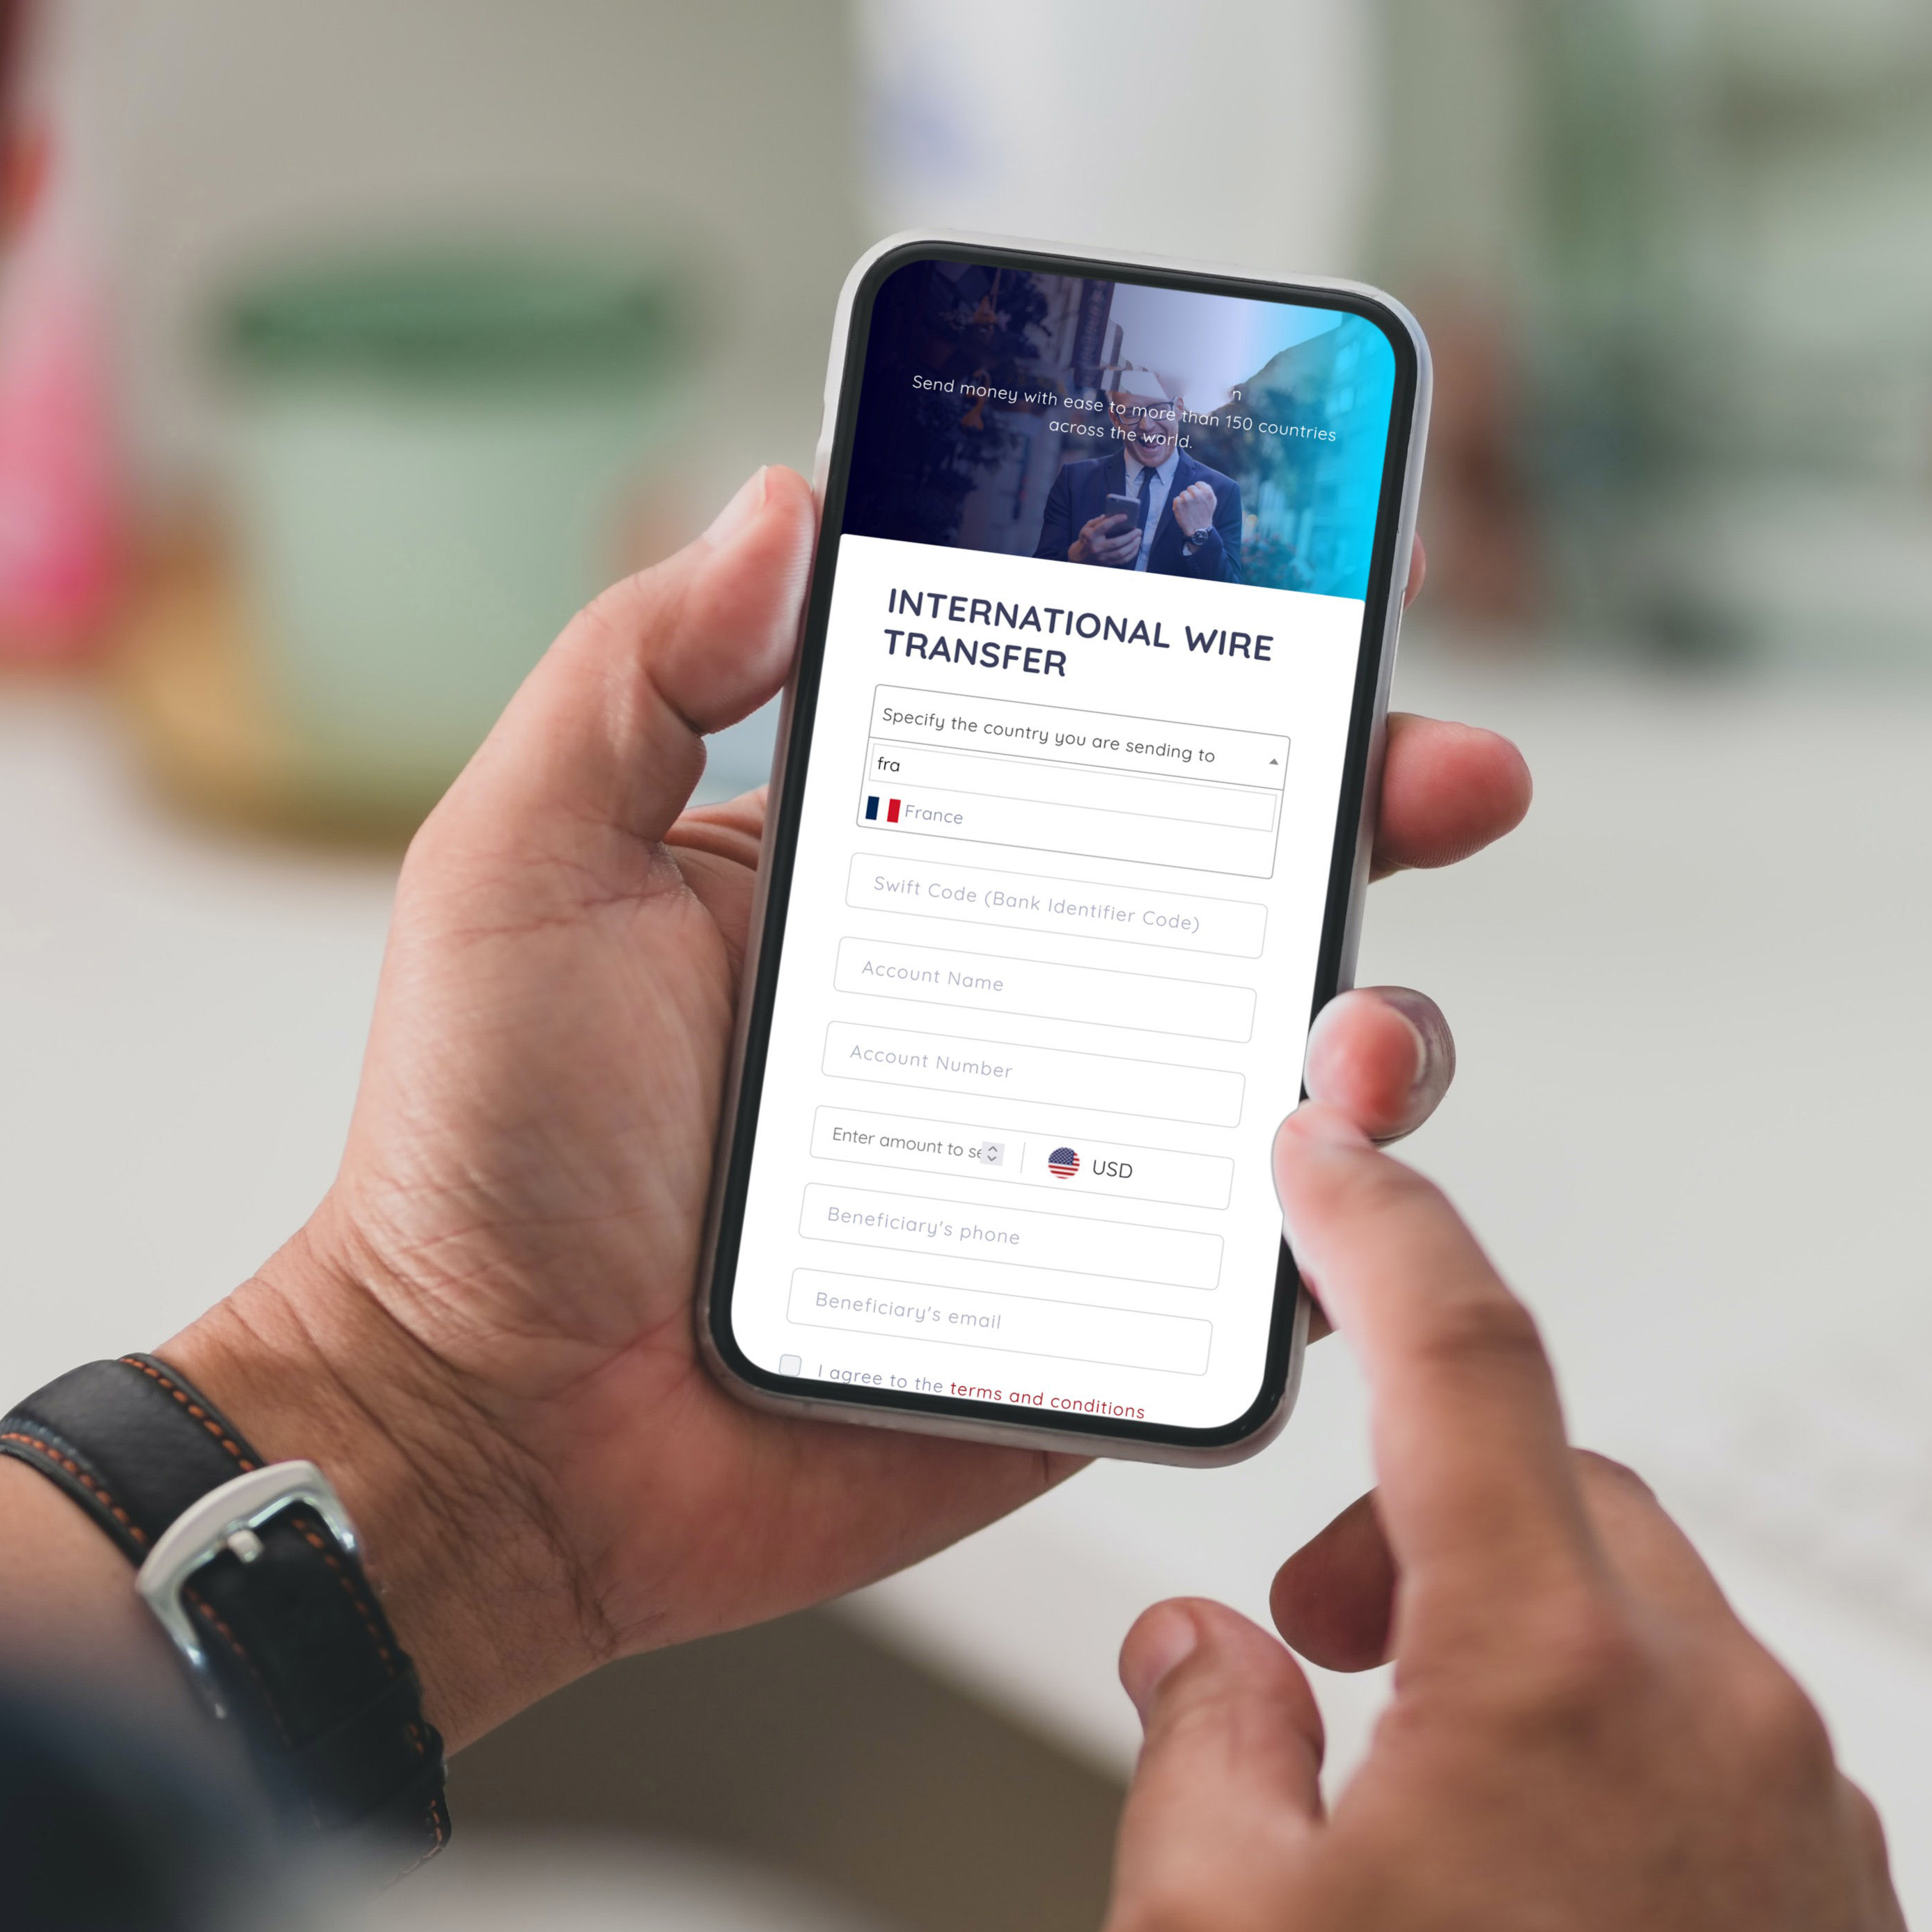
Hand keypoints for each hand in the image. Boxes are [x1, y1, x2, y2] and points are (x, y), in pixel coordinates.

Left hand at [139, 474, 1517, 1741]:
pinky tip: (1315, 1201)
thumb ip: (644, 668)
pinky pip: (1256, 1278)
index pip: (1106, 740)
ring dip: (1375, 1035)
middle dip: (1381, 818)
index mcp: (904, 876)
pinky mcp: (1092, 1325)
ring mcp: (1068, 1167)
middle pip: (1250, 889)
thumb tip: (787, 496)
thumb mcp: (526, 859)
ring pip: (1290, 1082)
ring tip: (1354, 1040)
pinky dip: (1323, 1240)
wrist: (489, 1435)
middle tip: (1451, 781)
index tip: (1333, 601)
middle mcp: (1014, 1006)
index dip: (1238, 669)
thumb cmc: (480, 1157)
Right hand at [1070, 507, 1141, 563]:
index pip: (1104, 526)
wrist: (1079, 557)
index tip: (1125, 516)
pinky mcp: (1107, 564)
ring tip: (1138, 538)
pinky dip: (1131, 553)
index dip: (1115, 520)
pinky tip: (1136, 547)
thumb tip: (1108, 516)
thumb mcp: (1086, 528)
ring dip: (1132, 545)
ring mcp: (1102, 557)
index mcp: (1091, 536)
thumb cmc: (1086, 539)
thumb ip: (1097, 521)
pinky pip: (1122, 560)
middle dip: (1130, 536)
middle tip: (1138, 531)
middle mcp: (1097, 547)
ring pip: (1121, 553)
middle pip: (1116, 543)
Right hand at [1098, 1107, 1919, 1931]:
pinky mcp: (1851, 1919)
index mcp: (1549, 1677)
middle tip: (1321, 1657)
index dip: (1387, 1227)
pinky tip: (1535, 1922)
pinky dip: (1622, 1777)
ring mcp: (1805, 1820)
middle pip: (1566, 1500)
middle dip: (1424, 1530)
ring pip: (1654, 1637)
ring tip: (1420, 1827)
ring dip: (1526, 1665)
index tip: (1335, 1155)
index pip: (1465, 1361)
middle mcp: (1714, 1718)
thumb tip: (1206, 1652)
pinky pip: (1729, 1768)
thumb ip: (1195, 1742)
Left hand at [1169, 477, 1215, 538]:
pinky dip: (1178, 505)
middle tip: (1194, 506)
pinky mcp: (1178, 504)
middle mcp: (1196, 494)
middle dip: (1191, 495)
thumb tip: (1200, 483)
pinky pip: (1176, 499)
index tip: (1199, 500)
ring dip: (1184, 500)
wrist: (1199, 529)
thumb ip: (1208, 490)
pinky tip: (1184, 511)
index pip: (1198, 484)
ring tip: (1189, 509)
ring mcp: (1186, 499)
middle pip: (1190, 488)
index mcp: (1206, 492)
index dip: (1198, 491)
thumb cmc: (1205, 514)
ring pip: (1183, 494)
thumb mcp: (1212, 501)